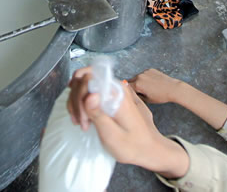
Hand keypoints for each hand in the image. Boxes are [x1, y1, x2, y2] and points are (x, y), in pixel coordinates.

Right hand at [68, 68, 189, 177]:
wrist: (150, 149)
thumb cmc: (133, 146)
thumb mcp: (112, 135)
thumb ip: (99, 114)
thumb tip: (89, 94)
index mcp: (118, 94)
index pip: (88, 77)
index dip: (79, 96)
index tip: (82, 117)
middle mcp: (117, 87)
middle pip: (85, 79)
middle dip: (76, 100)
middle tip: (80, 122)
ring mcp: (115, 90)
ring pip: (86, 84)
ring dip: (78, 102)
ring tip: (82, 123)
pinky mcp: (113, 96)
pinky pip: (93, 91)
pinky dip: (84, 102)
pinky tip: (85, 118)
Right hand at [129, 68, 184, 104]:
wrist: (172, 88)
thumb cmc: (161, 96)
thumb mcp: (147, 100)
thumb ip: (137, 96)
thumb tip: (133, 95)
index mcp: (138, 84)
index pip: (127, 87)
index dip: (128, 91)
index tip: (130, 93)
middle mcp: (140, 76)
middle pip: (131, 81)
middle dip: (133, 86)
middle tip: (139, 91)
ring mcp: (145, 72)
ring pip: (138, 77)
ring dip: (139, 81)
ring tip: (147, 87)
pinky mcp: (150, 69)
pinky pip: (144, 74)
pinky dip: (145, 77)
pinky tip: (152, 83)